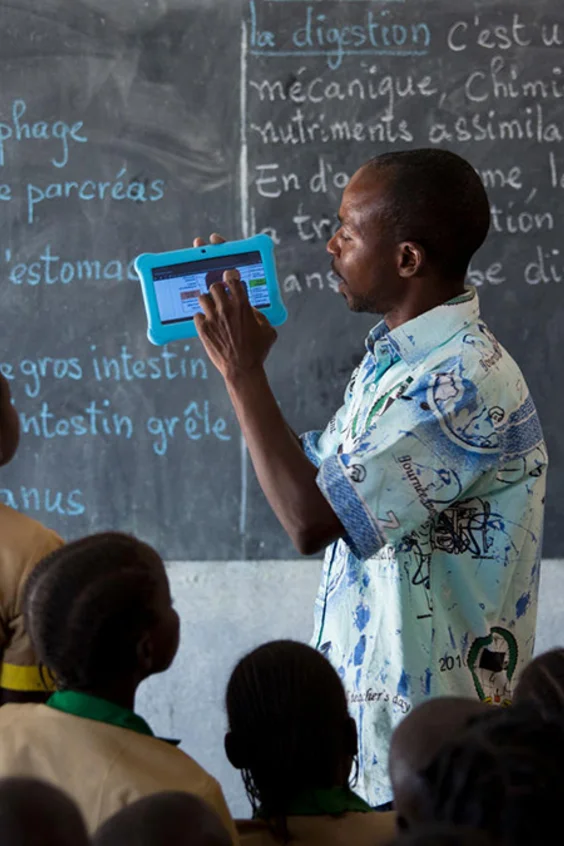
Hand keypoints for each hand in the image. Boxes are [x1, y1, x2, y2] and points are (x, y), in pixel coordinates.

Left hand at [193, 234, 277, 380]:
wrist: (242, 369)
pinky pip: (197, 315)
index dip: (231, 278)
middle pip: (214, 286)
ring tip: (211, 309)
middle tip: (220, 297)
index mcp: (243, 306)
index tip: (230, 279)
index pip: (232, 281)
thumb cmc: (257, 351)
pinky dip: (201, 319)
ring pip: (202, 298)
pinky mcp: (203, 329)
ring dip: (207, 302)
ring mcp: (213, 318)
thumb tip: (251, 310)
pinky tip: (207, 324)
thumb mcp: (268, 331)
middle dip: (217, 290)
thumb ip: (260, 316)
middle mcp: (226, 309)